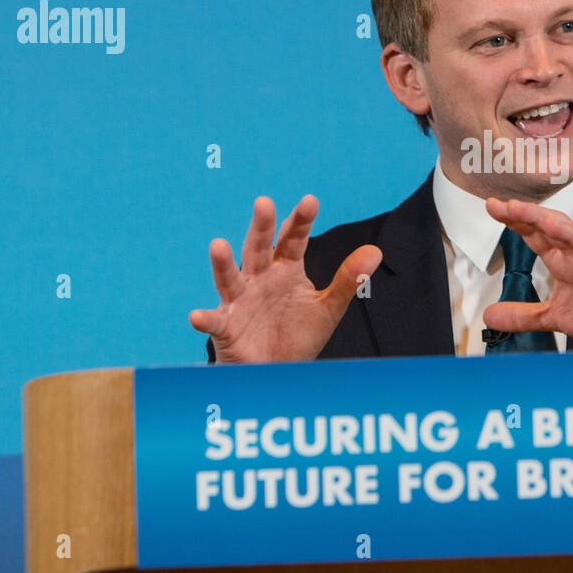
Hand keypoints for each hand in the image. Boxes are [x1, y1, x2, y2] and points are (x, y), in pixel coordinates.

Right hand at [188, 195, 381, 363]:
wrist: (278, 372)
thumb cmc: (299, 334)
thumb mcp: (328, 307)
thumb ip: (349, 279)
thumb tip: (375, 251)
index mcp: (286, 270)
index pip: (293, 240)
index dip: (300, 222)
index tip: (310, 201)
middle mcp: (260, 278)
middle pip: (259, 248)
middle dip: (261, 227)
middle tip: (264, 202)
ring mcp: (240, 300)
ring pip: (230, 278)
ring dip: (223, 263)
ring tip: (218, 245)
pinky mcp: (226, 326)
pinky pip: (214, 321)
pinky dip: (205, 319)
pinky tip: (198, 316)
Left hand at [482, 198, 572, 349]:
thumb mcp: (557, 318)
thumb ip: (524, 315)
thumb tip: (488, 316)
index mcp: (568, 263)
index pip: (539, 236)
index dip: (517, 221)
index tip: (492, 206)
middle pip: (560, 231)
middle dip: (536, 217)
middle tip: (510, 205)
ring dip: (569, 234)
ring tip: (547, 222)